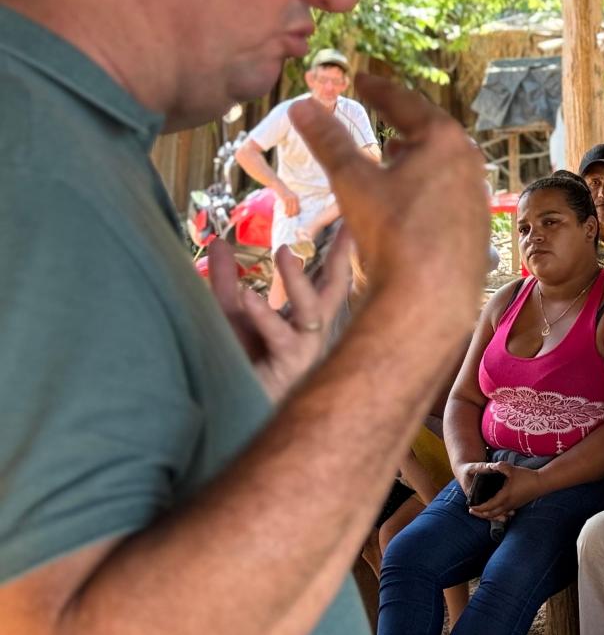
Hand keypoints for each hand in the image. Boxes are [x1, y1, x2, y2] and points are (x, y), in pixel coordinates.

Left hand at [208, 229, 353, 402]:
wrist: (227, 410)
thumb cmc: (237, 365)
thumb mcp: (229, 314)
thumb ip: (226, 279)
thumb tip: (220, 241)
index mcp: (302, 321)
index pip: (325, 282)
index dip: (338, 254)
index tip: (352, 224)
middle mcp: (311, 334)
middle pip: (334, 292)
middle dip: (343, 260)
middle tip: (347, 229)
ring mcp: (304, 351)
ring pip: (312, 310)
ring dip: (298, 280)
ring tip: (283, 252)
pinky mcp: (288, 367)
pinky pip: (281, 336)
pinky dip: (264, 315)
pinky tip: (249, 296)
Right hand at [274, 185, 301, 216]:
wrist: (279, 186)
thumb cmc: (284, 193)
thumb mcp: (290, 197)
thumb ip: (293, 202)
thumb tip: (294, 210)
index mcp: (297, 198)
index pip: (299, 208)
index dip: (297, 213)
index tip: (294, 216)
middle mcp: (295, 198)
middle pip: (296, 209)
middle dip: (293, 214)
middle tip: (290, 217)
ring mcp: (290, 198)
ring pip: (291, 209)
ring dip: (289, 214)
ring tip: (288, 216)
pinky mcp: (285, 199)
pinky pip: (286, 207)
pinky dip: (286, 211)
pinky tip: (285, 213)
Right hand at [292, 75, 488, 337]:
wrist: (431, 296)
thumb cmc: (392, 234)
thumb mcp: (352, 181)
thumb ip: (328, 141)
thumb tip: (301, 106)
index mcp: (444, 140)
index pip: (406, 103)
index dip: (379, 90)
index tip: (363, 80)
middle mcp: (470, 161)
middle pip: (432, 130)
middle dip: (404, 118)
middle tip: (386, 108)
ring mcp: (478, 193)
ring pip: (445, 161)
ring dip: (418, 152)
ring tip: (396, 150)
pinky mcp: (478, 223)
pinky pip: (451, 190)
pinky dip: (429, 182)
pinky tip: (412, 197)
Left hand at [465, 464, 542, 521]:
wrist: (541, 483)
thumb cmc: (527, 476)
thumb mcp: (511, 469)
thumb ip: (499, 466)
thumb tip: (491, 465)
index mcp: (504, 497)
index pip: (487, 506)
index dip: (477, 507)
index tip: (470, 506)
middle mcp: (507, 505)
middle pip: (490, 514)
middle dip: (480, 514)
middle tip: (471, 510)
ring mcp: (512, 506)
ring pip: (497, 515)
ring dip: (487, 514)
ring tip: (480, 510)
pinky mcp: (516, 505)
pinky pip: (503, 513)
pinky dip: (495, 513)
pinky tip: (493, 509)